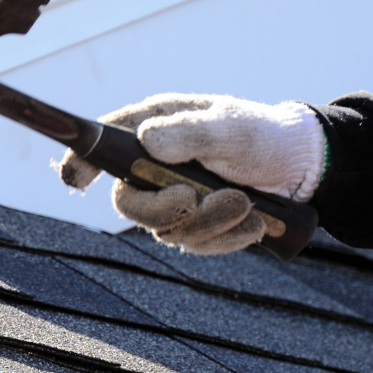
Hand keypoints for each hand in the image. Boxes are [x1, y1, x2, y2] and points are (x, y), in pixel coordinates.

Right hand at [56, 94, 327, 254]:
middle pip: (126, 203)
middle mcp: (152, 167)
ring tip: (245, 203)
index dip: (83, 162)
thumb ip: (190, 133)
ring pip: (164, 229)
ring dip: (208, 222)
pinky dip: (225, 238)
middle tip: (194, 198)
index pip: (103, 146)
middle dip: (161, 208)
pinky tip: (250, 221)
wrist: (296, 167)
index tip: (77, 179)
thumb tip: (147, 142)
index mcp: (152, 131)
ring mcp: (169, 200)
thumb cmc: (260, 135)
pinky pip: (194, 245)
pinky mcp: (191, 226)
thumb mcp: (230, 126)